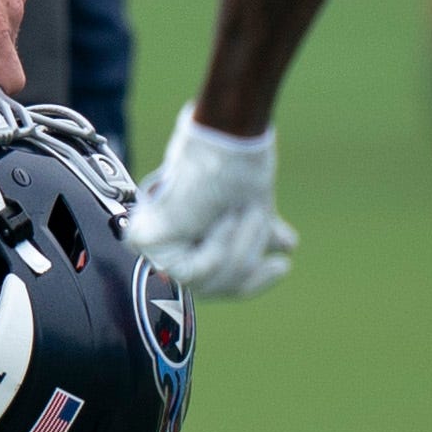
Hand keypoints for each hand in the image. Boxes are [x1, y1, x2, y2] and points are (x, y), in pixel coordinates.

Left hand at [129, 115, 294, 300]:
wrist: (228, 143)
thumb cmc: (238, 169)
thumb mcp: (255, 210)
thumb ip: (260, 233)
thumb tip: (287, 245)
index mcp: (193, 238)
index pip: (220, 282)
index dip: (254, 281)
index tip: (283, 265)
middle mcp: (171, 243)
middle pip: (216, 287)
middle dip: (247, 262)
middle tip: (257, 226)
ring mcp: (154, 243)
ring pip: (204, 284)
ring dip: (236, 251)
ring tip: (239, 214)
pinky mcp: (145, 240)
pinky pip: (190, 274)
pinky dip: (215, 250)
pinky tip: (222, 220)